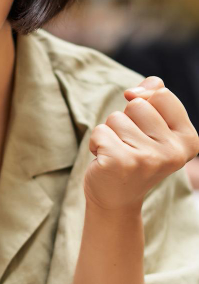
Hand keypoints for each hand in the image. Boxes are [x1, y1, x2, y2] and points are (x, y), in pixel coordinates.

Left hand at [85, 76, 198, 211]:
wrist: (116, 200)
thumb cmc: (134, 156)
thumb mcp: (152, 127)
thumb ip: (154, 97)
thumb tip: (144, 84)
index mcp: (188, 140)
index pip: (162, 94)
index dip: (145, 103)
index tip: (144, 129)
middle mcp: (172, 152)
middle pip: (138, 104)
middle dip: (126, 120)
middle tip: (129, 146)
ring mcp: (147, 158)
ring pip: (116, 118)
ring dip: (111, 133)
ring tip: (118, 153)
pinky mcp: (120, 162)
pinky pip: (99, 131)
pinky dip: (96, 143)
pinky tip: (105, 161)